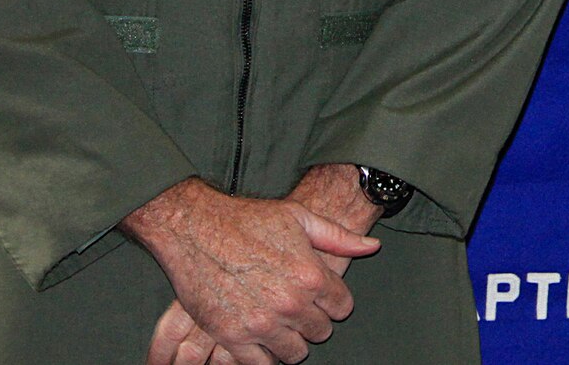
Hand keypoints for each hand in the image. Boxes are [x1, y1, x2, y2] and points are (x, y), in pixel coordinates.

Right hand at [126, 177, 379, 364]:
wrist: (196, 229)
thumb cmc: (248, 220)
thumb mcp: (300, 218)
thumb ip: (338, 237)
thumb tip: (372, 247)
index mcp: (310, 275)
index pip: (341, 307)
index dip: (334, 303)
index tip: (324, 300)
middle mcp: (289, 303)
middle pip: (319, 332)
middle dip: (314, 322)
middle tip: (301, 312)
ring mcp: (260, 323)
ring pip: (293, 353)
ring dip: (291, 342)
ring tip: (283, 327)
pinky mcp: (231, 335)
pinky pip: (259, 364)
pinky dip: (263, 356)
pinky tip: (262, 341)